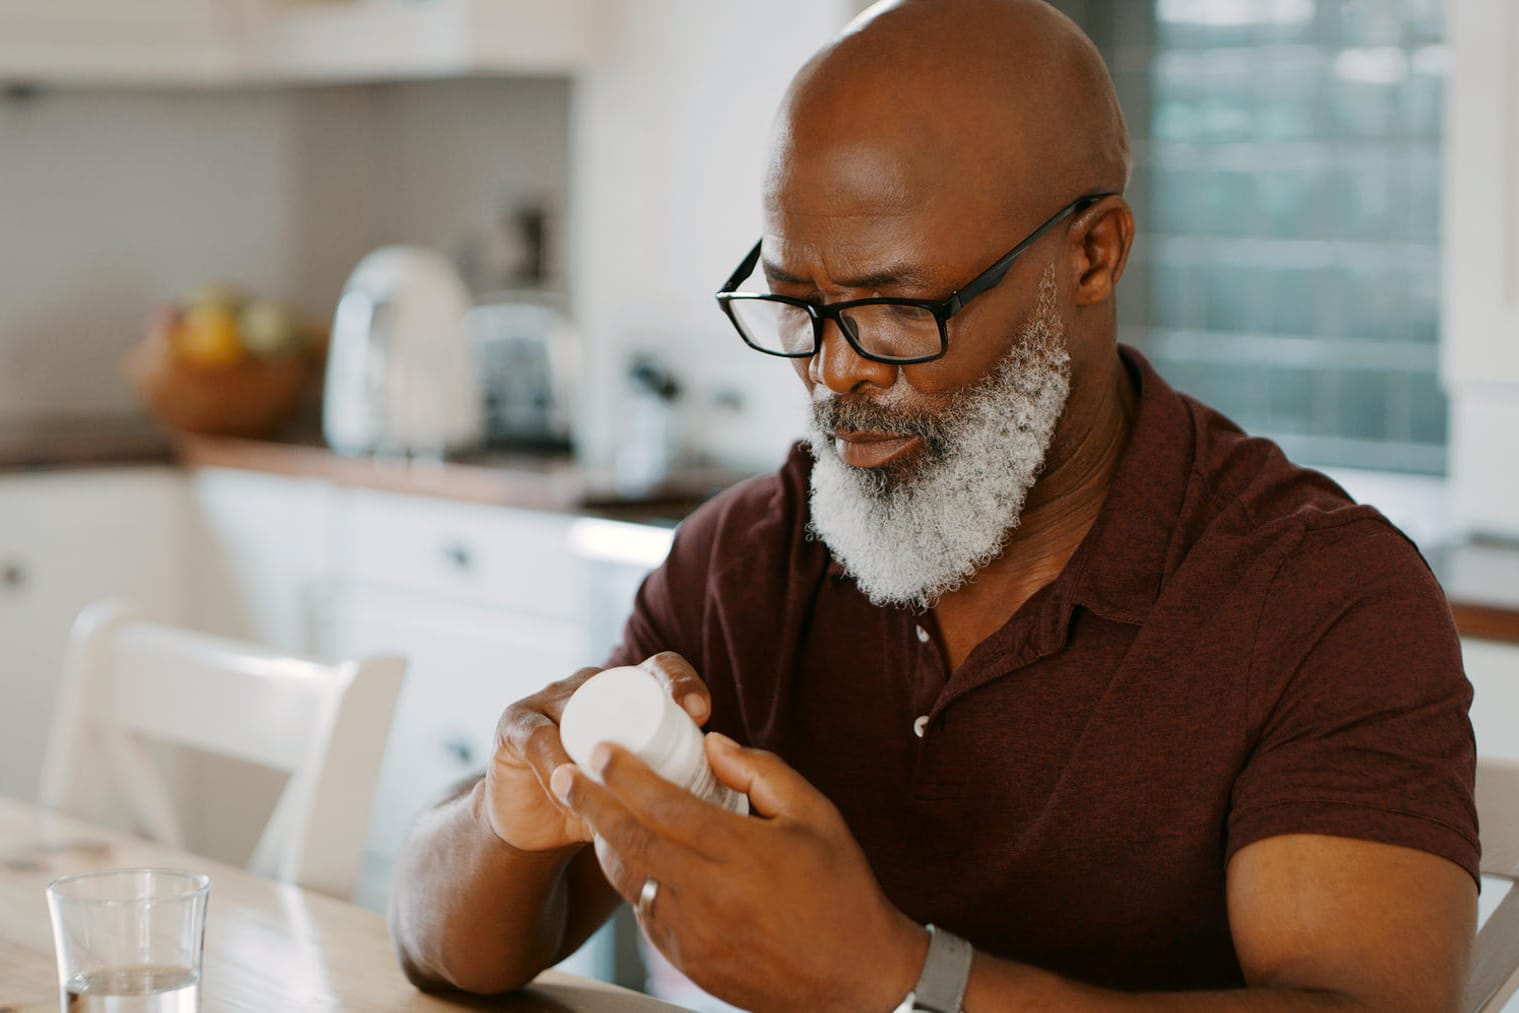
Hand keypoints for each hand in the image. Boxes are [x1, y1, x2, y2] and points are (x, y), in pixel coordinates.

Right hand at [484, 653, 710, 853]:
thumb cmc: (604, 804)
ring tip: (619, 783)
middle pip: (622, 681)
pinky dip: (556, 765)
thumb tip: (739, 801)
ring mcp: (551, 699)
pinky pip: (539, 738)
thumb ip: (681, 785)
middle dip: (649, 703)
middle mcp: (592, 685)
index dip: (682, 682)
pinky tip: (570, 791)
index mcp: (629, 692)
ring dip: (600, 746)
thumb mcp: (647, 791)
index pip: (661, 669)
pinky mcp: (515, 724)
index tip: (702, 714)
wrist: (538, 827)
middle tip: (674, 737)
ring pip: (581, 709)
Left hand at [551, 732, 926, 1011]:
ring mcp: (695, 933)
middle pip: (631, 841)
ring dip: (605, 844)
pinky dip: (633, 883)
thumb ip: (761, 772)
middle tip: (562, 776)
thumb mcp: (815, 815)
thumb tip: (711, 744)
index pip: (665, 806)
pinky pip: (647, 915)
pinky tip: (633, 860)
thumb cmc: (842, 889)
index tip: (602, 751)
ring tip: (589, 814)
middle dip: (590, 804)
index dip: (625, 775)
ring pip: (630, 882)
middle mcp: (710, 894)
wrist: (857, 980)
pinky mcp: (690, 962)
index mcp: (741, 852)